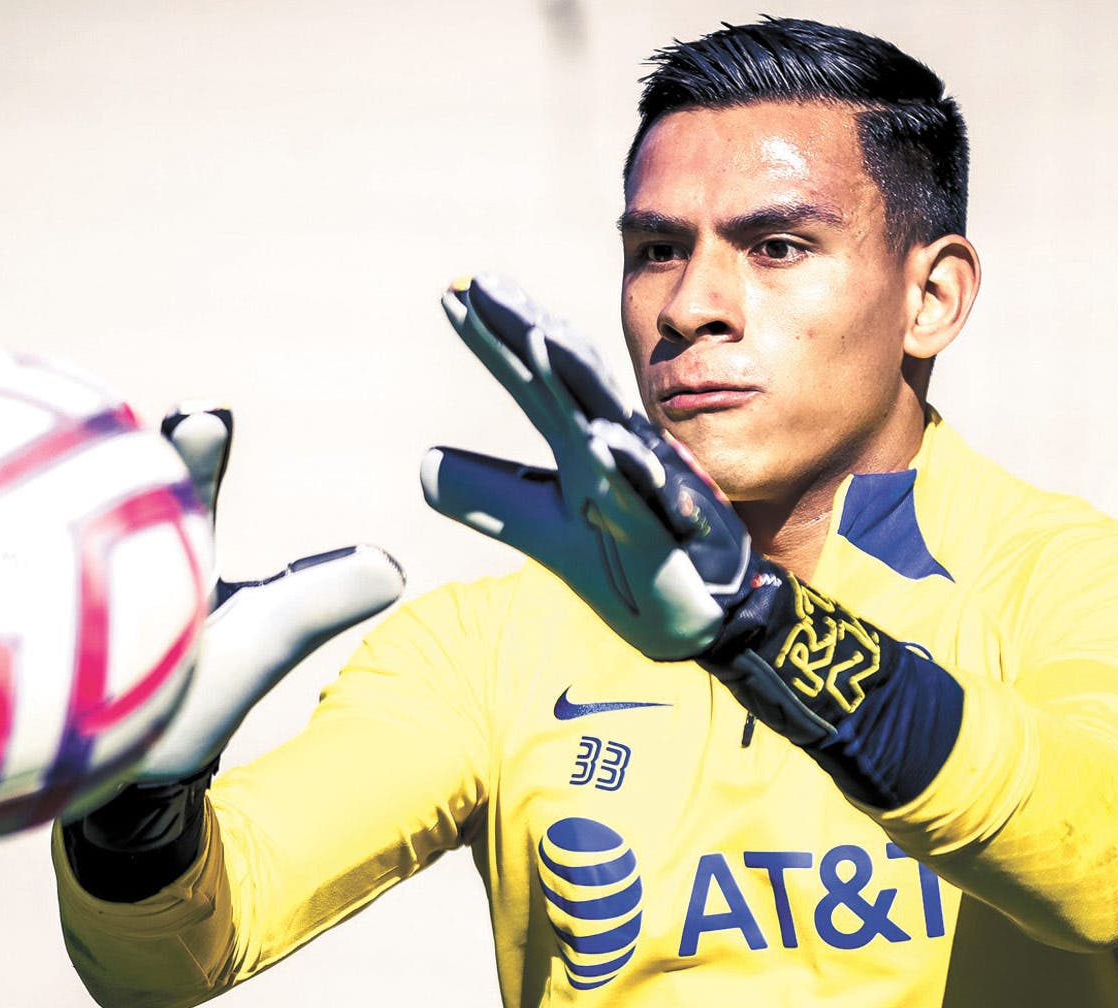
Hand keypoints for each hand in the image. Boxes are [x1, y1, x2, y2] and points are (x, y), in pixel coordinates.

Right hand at [70, 404, 403, 842]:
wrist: (117, 774)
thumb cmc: (192, 698)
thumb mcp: (258, 645)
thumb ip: (316, 604)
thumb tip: (394, 567)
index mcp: (160, 549)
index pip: (180, 488)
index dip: (193, 452)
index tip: (208, 421)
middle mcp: (92, 562)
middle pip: (85, 506)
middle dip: (84, 465)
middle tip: (92, 430)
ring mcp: (37, 602)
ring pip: (11, 555)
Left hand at [421, 275, 764, 661]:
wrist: (693, 613)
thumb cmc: (622, 558)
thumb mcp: (540, 523)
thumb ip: (488, 491)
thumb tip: (424, 462)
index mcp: (582, 440)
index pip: (531, 379)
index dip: (492, 338)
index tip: (450, 294)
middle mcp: (615, 447)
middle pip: (567, 376)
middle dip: (525, 327)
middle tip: (480, 284)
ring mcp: (643, 483)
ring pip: (607, 418)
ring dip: (573, 374)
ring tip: (533, 333)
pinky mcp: (668, 528)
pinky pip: (651, 493)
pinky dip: (630, 464)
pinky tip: (604, 442)